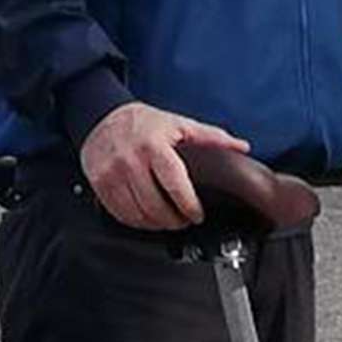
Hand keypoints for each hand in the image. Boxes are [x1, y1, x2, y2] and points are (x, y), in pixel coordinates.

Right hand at [80, 102, 245, 231]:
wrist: (103, 117)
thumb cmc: (144, 123)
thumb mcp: (179, 124)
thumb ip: (211, 137)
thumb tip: (241, 146)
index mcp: (154, 146)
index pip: (175, 185)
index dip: (189, 206)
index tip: (196, 215)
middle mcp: (131, 160)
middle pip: (156, 206)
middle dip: (174, 220)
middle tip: (184, 220)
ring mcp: (112, 174)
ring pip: (138, 214)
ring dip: (156, 224)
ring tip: (168, 221)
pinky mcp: (100, 184)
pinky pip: (120, 214)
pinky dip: (136, 222)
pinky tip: (147, 218)